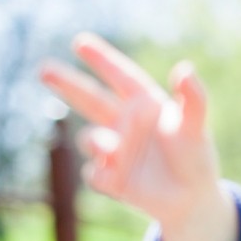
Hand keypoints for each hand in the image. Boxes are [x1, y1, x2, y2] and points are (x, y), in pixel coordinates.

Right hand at [40, 33, 238, 240]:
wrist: (193, 198)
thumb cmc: (196, 158)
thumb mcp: (196, 128)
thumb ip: (194, 99)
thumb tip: (185, 69)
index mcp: (146, 104)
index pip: (121, 78)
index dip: (103, 60)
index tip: (81, 42)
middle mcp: (125, 123)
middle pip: (90, 99)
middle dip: (67, 84)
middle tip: (44, 69)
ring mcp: (116, 150)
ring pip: (91, 139)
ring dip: (94, 140)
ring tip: (106, 144)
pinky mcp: (112, 178)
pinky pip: (96, 174)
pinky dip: (99, 172)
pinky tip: (109, 174)